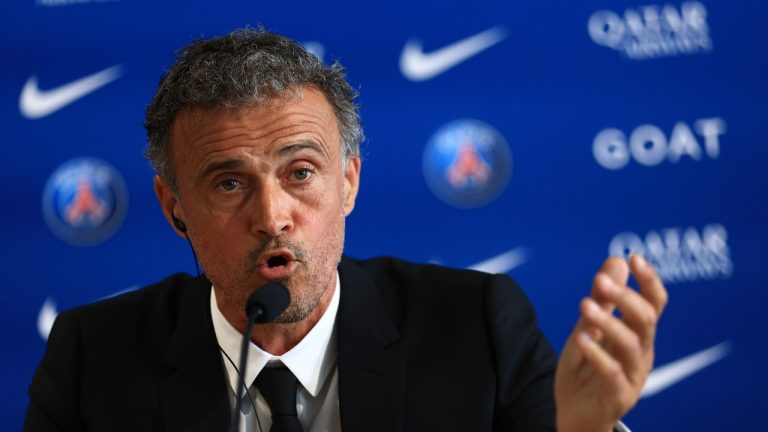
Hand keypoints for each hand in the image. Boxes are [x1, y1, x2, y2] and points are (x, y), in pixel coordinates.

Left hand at [554, 254, 667, 431]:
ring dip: (609, 321)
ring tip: (584, 305)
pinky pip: (612, 373)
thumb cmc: (585, 370)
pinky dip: (597, 354)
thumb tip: (616, 260)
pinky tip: (580, 339)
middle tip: (600, 280)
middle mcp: (642, 353)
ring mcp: (633, 376)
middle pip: (645, 319)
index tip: (634, 256)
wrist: (575, 415)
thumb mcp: (589, 329)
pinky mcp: (619, 397)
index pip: (654, 304)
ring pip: (631, 344)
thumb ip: (602, 300)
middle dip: (625, 297)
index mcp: (638, 335)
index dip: (649, 280)